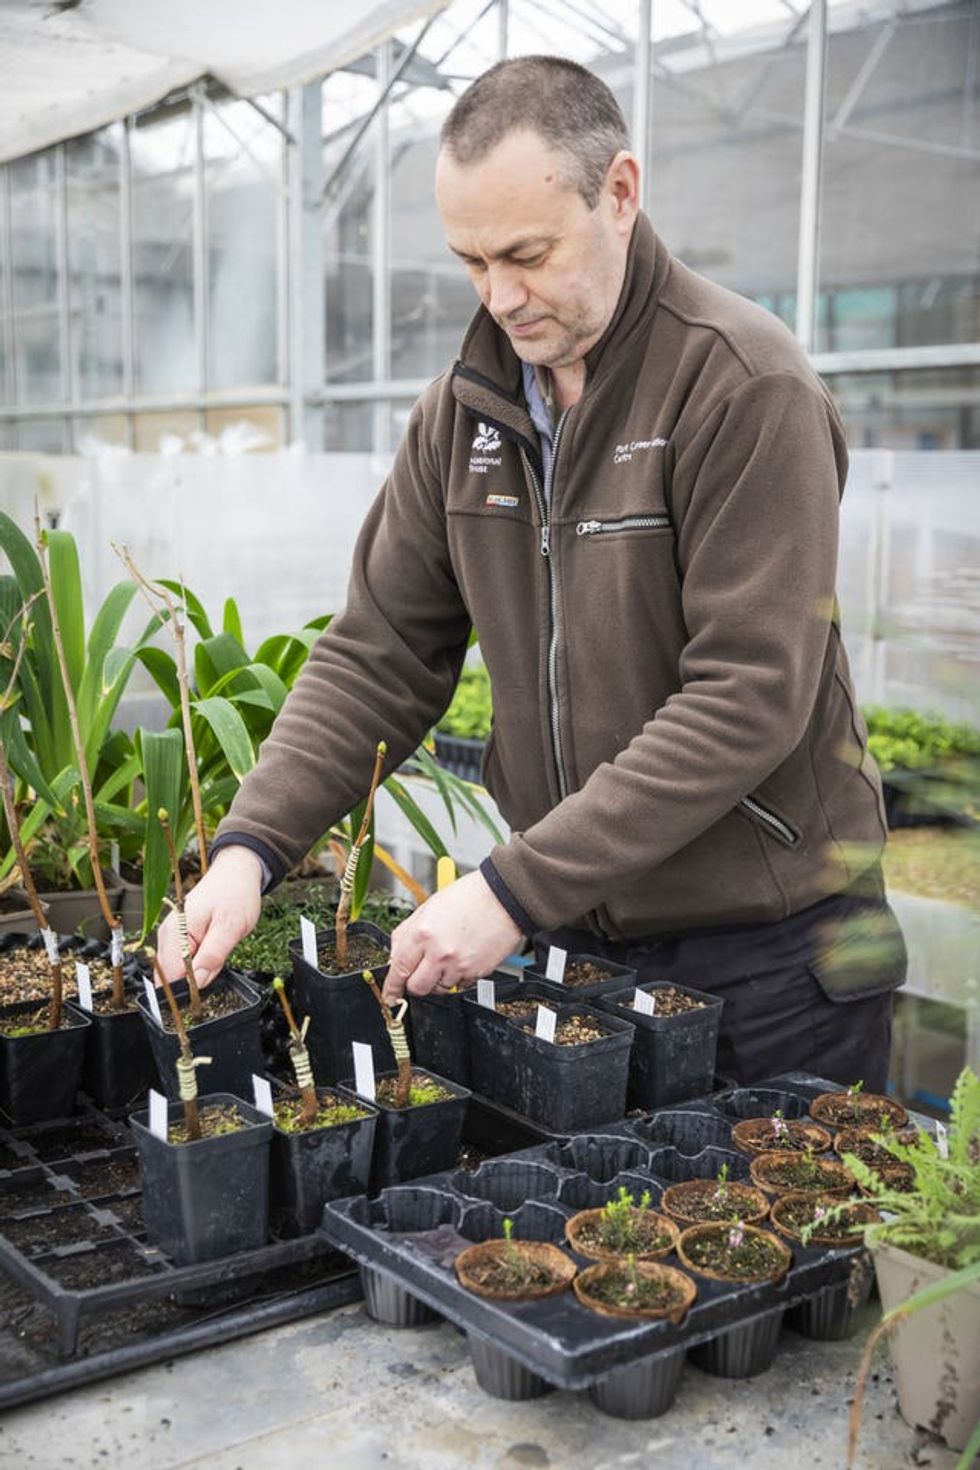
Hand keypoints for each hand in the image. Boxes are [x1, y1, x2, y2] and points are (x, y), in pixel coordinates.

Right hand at [155, 846, 262, 986]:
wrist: (236, 872)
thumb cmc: (235, 893)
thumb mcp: (230, 928)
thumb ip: (213, 956)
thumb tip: (197, 983)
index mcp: (176, 931)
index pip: (169, 976)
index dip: (187, 989)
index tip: (206, 987)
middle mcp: (167, 934)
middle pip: (171, 975)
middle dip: (195, 979)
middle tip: (219, 959)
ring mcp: (171, 935)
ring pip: (178, 970)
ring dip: (199, 969)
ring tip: (218, 947)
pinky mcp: (179, 936)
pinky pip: (184, 960)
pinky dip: (199, 961)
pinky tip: (213, 947)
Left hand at [383, 869, 521, 1001]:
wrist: (503, 897)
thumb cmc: (468, 897)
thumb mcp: (427, 908)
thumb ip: (406, 935)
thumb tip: (395, 958)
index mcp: (422, 933)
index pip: (398, 970)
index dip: (392, 987)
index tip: (390, 995)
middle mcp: (439, 952)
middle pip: (417, 988)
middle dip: (415, 983)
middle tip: (421, 971)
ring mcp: (459, 965)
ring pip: (439, 989)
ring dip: (439, 979)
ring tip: (448, 956)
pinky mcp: (477, 973)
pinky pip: (460, 984)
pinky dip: (458, 975)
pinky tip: (463, 955)